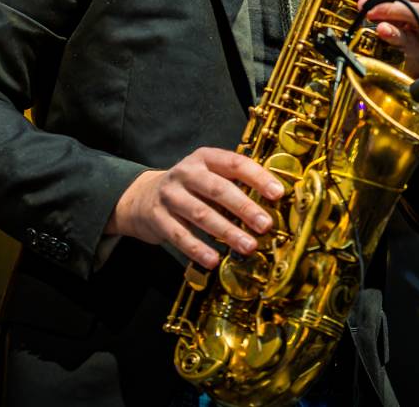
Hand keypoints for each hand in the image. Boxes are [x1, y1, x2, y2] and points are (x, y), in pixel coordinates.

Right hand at [106, 148, 285, 268]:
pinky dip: (198, 249)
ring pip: (201, 214)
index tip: (278, 193)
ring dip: (227, 232)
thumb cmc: (189, 188)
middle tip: (265, 225)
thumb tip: (272, 202)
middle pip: (219, 189)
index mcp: (204, 158)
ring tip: (248, 246)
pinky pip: (180, 235)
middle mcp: (186, 173)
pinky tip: (214, 260)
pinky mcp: (157, 218)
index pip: (235, 163)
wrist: (140, 197)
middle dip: (245, 208)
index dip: (258, 178)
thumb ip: (234, 183)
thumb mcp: (208, 175)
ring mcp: (169, 195)